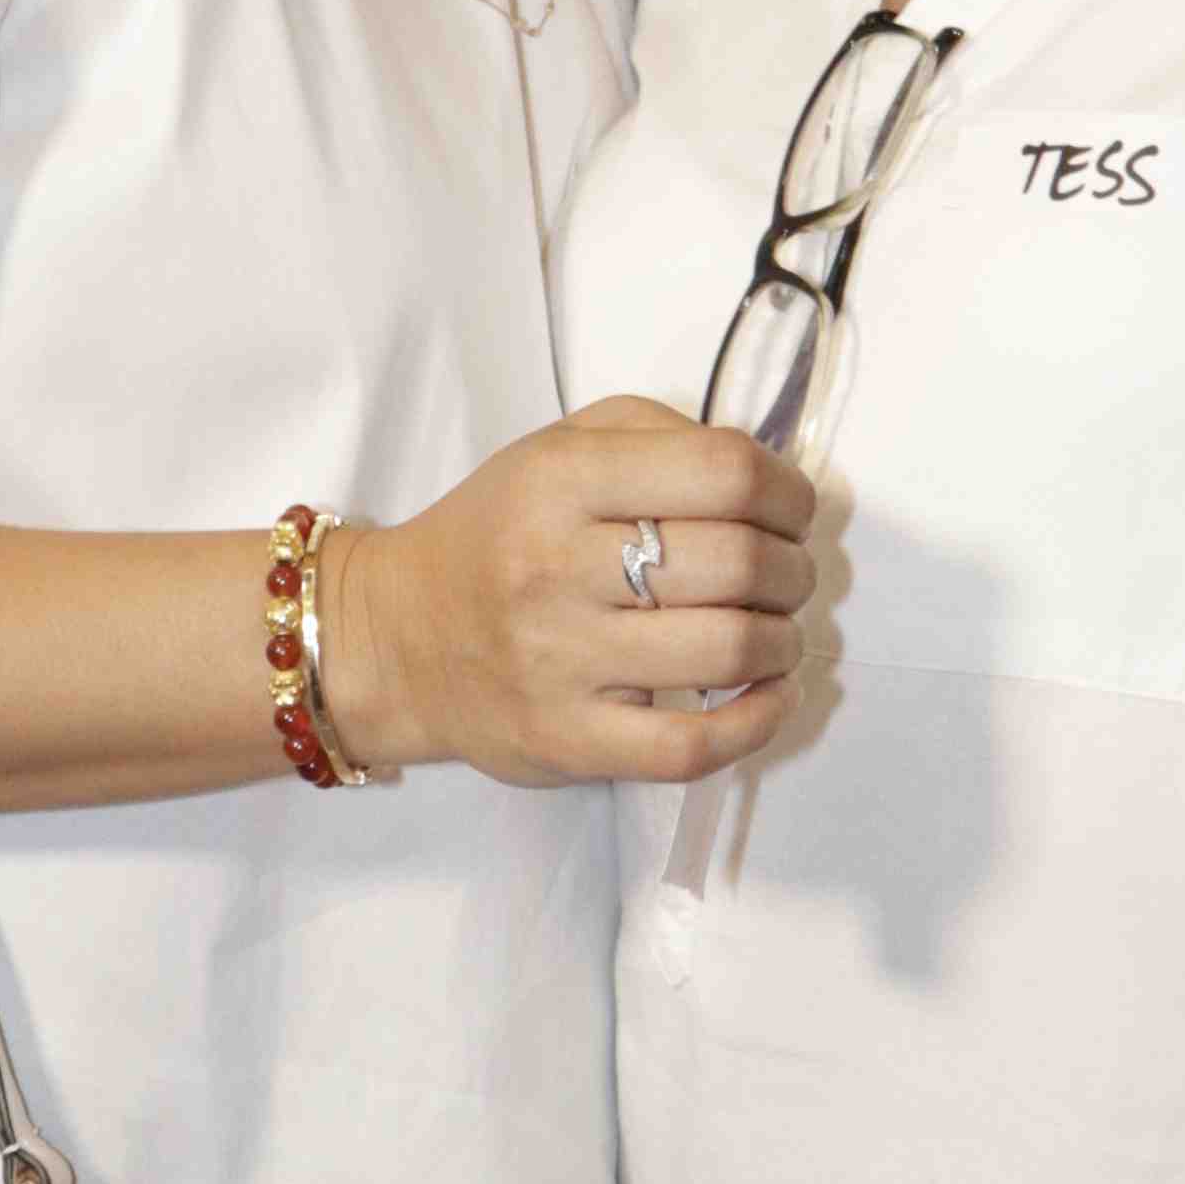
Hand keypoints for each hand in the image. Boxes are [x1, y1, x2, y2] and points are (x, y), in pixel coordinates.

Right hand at [327, 399, 816, 791]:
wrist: (393, 639)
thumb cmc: (495, 535)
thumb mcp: (557, 447)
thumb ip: (659, 437)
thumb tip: (767, 477)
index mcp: (560, 480)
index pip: (723, 471)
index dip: (786, 490)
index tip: (790, 510)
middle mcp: (555, 566)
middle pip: (738, 562)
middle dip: (791, 568)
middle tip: (786, 576)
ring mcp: (559, 661)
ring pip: (728, 650)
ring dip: (782, 639)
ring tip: (773, 632)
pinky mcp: (567, 741)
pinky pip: (690, 747)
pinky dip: (757, 723)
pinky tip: (768, 696)